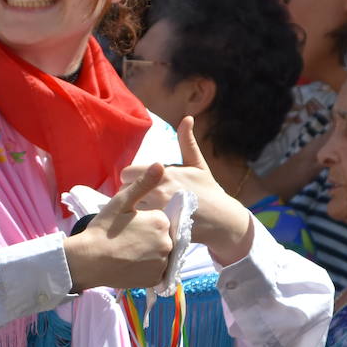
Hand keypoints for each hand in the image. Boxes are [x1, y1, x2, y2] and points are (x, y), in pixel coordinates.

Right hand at [64, 163, 172, 291]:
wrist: (88, 260)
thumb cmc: (103, 228)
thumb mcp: (121, 202)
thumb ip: (143, 184)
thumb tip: (160, 164)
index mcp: (161, 221)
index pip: (161, 220)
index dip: (145, 222)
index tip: (129, 226)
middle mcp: (167, 243)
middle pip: (164, 237)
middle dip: (150, 238)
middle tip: (127, 240)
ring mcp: (162, 263)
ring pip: (161, 255)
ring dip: (150, 254)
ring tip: (128, 253)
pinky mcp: (155, 280)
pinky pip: (157, 272)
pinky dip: (147, 269)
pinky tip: (131, 264)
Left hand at [118, 117, 253, 264]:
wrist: (222, 220)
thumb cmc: (208, 190)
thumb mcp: (197, 164)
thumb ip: (187, 141)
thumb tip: (187, 117)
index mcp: (163, 174)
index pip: (127, 174)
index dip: (131, 179)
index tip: (140, 184)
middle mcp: (158, 192)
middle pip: (124, 192)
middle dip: (130, 195)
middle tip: (141, 199)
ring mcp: (159, 212)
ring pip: (129, 210)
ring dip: (133, 211)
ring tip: (144, 213)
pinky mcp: (161, 228)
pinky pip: (138, 226)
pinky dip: (140, 225)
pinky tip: (148, 225)